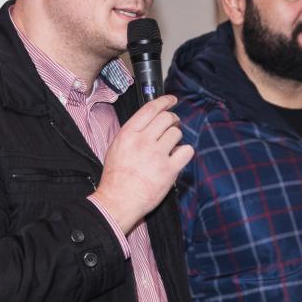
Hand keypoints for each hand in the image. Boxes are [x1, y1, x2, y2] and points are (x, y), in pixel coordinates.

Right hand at [89, 95, 193, 233]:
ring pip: (177, 134)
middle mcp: (143, 141)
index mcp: (128, 134)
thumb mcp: (116, 147)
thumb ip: (132, 133)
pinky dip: (184, 152)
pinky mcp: (169, 170)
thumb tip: (149, 123)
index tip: (171, 100)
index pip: (151, 109)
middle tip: (173, 125)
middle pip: (167, 118)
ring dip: (176, 137)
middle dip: (173, 120)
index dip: (164, 101)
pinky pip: (186, 151)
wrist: (119, 201)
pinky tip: (177, 157)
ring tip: (171, 146)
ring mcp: (157, 155)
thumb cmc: (115, 177)